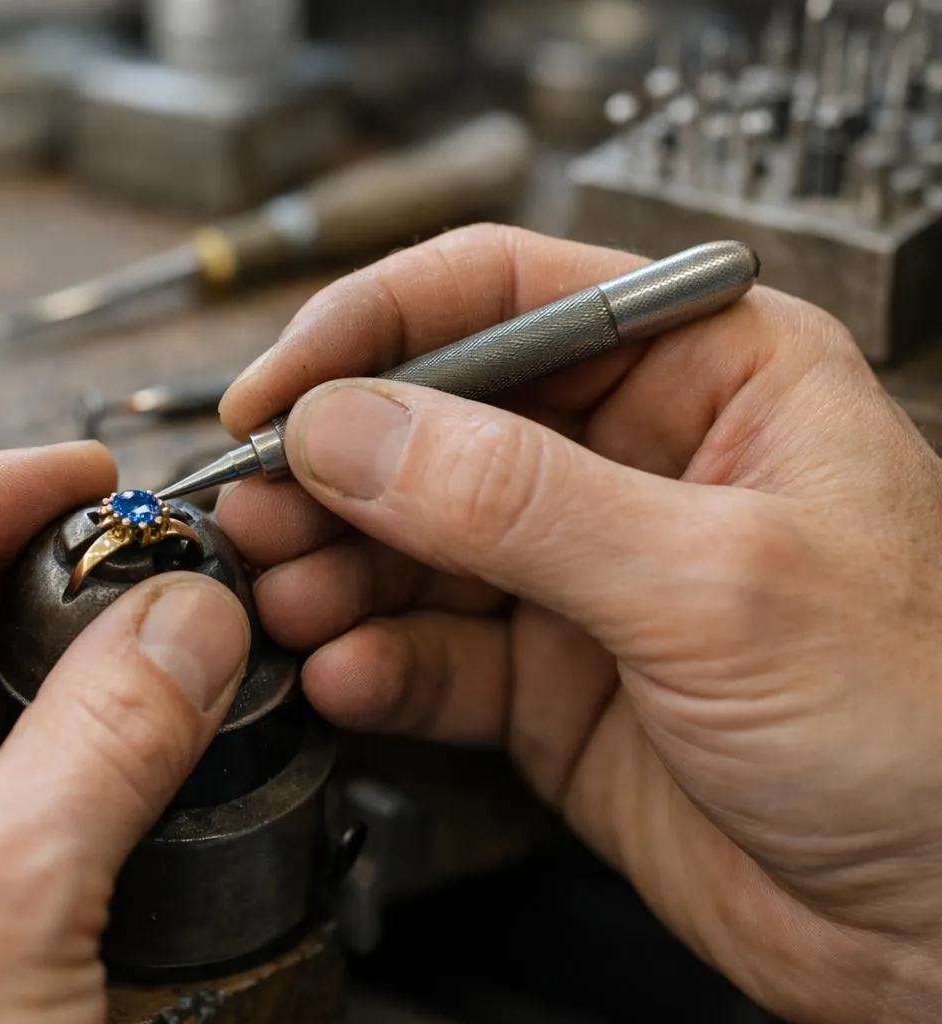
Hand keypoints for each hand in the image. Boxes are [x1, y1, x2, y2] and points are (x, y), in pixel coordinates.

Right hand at [217, 225, 941, 1021]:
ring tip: (287, 598)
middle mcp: (631, 463)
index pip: (503, 296)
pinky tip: (348, 676)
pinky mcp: (549, 683)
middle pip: (434, 422)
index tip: (278, 389)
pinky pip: (430, 653)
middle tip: (255, 509)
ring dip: (336, 570)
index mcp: (707, 375)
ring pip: (413, 542)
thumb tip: (353, 428)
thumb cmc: (928, 728)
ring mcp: (582, 576)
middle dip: (335, 467)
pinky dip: (376, 663)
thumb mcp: (714, 584)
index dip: (373, 328)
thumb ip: (516, 501)